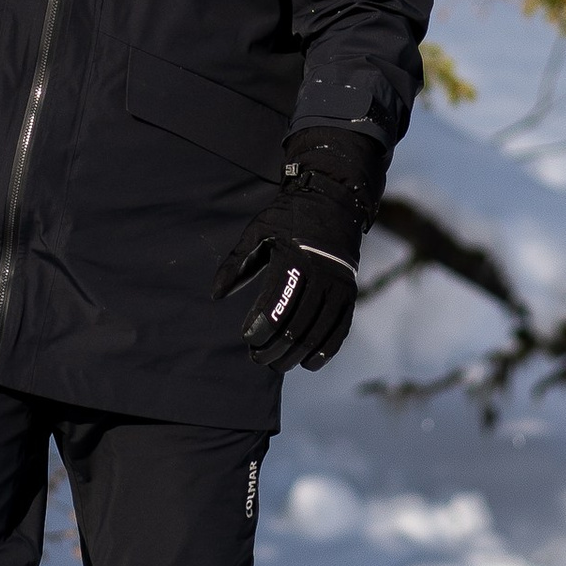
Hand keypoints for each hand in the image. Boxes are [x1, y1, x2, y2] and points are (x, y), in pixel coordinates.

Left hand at [213, 126, 385, 373]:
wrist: (335, 202)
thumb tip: (215, 294)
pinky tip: (308, 363)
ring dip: (295, 355)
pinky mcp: (350, 294)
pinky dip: (325, 351)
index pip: (275, 307)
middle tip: (257, 357)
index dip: (259, 329)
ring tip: (276, 363)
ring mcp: (339, 287)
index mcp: (295, 259)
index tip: (247, 338)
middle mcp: (321, 276)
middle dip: (274, 348)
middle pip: (295, 327)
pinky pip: (340, 330)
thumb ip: (237, 262)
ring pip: (317, 333)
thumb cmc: (290, 216)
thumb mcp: (259, 231)